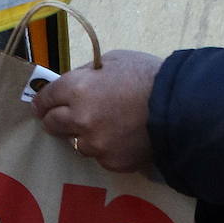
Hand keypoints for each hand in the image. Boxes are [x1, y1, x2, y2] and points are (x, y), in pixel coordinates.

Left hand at [32, 50, 162, 172]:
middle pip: (52, 124)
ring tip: (105, 127)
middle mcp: (79, 119)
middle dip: (55, 119)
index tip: (41, 105)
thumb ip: (88, 73)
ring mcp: (95, 144)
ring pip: (77, 143)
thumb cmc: (149, 77)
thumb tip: (74, 82)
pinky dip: (107, 148)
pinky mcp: (111, 162)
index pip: (46, 98)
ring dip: (84, 135)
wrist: (182, 108)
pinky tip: (122, 139)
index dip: (43, 100)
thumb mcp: (115, 60)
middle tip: (64, 117)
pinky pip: (100, 156)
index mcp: (77, 89)